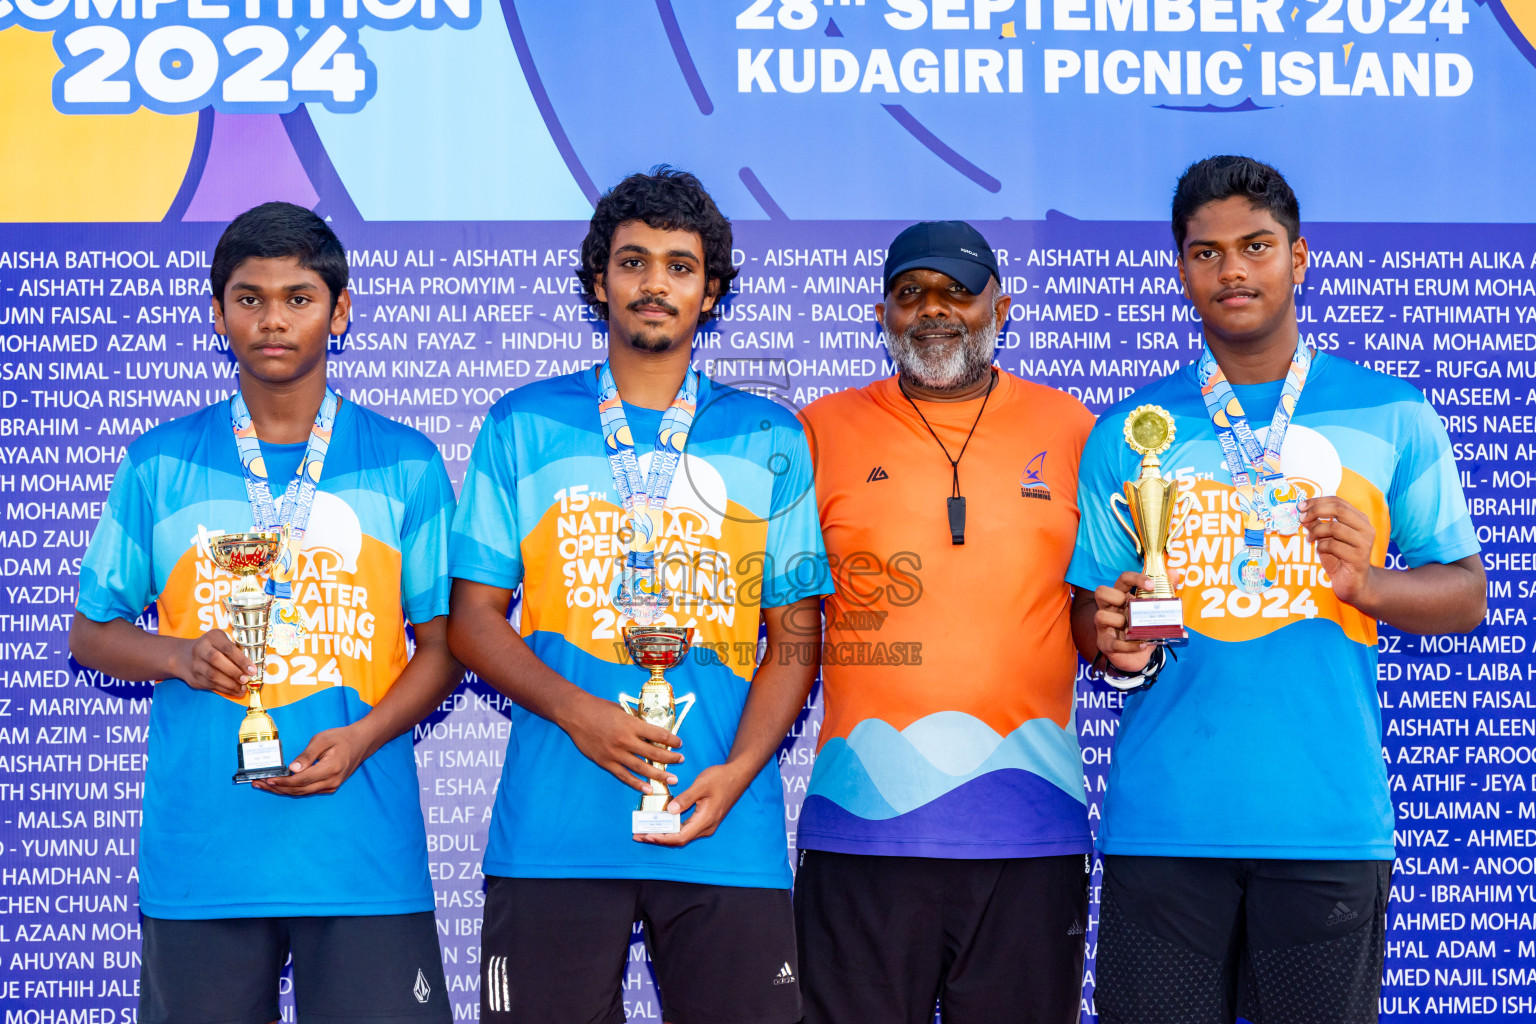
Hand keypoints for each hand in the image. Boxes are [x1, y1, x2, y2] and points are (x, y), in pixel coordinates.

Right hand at [172, 630, 256, 698]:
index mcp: (211, 637)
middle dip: (234, 672)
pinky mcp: (194, 678)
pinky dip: (225, 690)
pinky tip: (236, 691)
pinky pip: (211, 685)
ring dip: (230, 684)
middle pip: (216, 660)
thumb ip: (235, 650)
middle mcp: (200, 649)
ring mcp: (195, 665)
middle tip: (246, 679)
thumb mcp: (221, 641)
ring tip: (243, 688)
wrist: (183, 656)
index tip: (252, 669)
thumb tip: (252, 667)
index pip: (227, 647)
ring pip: (212, 676)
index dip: (241, 659)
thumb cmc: (212, 648)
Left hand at [255, 724, 370, 796]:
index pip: (301, 780)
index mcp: (330, 768)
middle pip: (299, 790)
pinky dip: (293, 789)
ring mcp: (331, 786)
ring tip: (265, 786)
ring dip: (283, 790)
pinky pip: (308, 791)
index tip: (268, 779)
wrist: (361, 742)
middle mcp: (331, 781)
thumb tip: (292, 769)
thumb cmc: (342, 737)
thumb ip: (307, 755)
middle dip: (277, 788)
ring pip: (302, 793)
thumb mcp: (322, 739)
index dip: (283, 782)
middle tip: (259, 784)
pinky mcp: (330, 786)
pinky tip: (281, 786)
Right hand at [558, 690, 683, 794]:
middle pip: (653, 753)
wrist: (576, 713)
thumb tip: (650, 731)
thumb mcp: (622, 710)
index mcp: (631, 724)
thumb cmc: (599, 708)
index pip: (658, 734)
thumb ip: (635, 721)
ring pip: (642, 767)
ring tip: (672, 779)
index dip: (671, 740)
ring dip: (659, 774)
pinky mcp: (605, 762)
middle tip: (681, 761)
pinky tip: (648, 788)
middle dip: (670, 758)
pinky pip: (624, 775)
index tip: (679, 744)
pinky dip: (637, 783)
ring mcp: (615, 753)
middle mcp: (625, 740)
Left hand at [637, 762, 752, 847]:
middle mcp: (706, 827)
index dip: (662, 838)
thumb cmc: (721, 778)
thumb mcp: (702, 785)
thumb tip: (670, 811)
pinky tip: (661, 824)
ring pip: (682, 835)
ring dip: (663, 834)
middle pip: (679, 839)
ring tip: (645, 831)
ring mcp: (706, 825)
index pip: (680, 837)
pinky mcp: (704, 820)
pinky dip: (671, 828)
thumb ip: (686, 798)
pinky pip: (685, 829)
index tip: (647, 835)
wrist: (738, 775)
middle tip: (638, 835)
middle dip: (658, 838)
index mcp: (705, 820)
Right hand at [1093, 571, 1156, 673]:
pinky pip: (1114, 644)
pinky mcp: (1106, 644)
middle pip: (1101, 592)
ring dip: (1120, 621)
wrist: (1137, 657)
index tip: (1151, 585)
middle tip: (1131, 606)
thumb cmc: (1142, 629)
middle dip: (1117, 597)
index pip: (1122, 579)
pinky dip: (1129, 645)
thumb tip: (1173, 572)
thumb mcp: (1154, 610)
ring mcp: (1104, 626)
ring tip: (1135, 629)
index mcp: (1121, 596)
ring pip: (1100, 616)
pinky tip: (1142, 645)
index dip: (1135, 578)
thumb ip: (1165, 591)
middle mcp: (1110, 608)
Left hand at [1301, 496, 1375, 607]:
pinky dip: (1321, 546)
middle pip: (1339, 509)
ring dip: (1316, 532)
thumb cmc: (1339, 558)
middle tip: (1302, 518)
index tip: (1301, 506)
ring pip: (1335, 527)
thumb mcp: (1326, 538)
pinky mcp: (1359, 557)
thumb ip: (1318, 524)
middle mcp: (1365, 528)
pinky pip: (1333, 545)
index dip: (1317, 501)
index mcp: (1359, 519)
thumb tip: (1303, 512)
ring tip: (1310, 539)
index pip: (1338, 501)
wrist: (1353, 583)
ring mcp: (1364, 543)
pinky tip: (1320, 550)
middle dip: (1315, 511)